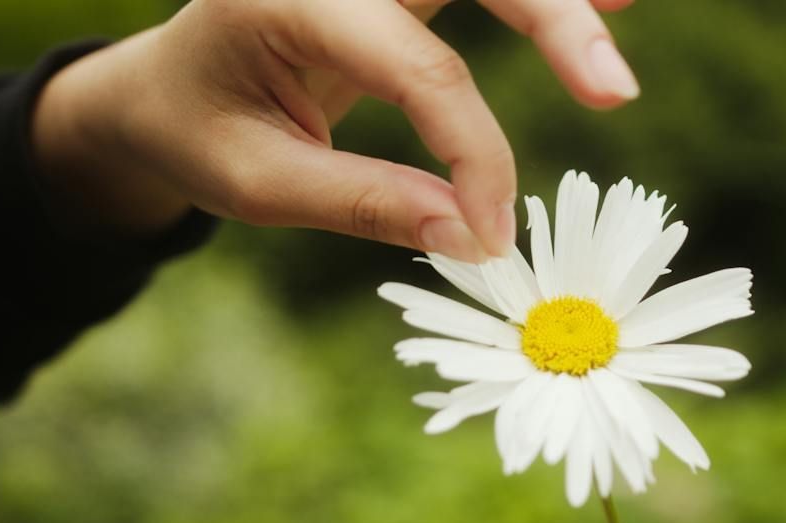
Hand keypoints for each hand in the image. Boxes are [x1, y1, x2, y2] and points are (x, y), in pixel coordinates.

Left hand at [32, 0, 638, 261]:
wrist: (156, 88)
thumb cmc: (194, 133)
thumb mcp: (259, 184)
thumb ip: (365, 202)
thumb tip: (474, 236)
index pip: (418, 68)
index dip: (474, 154)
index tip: (492, 234)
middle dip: (553, 19)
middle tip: (615, 92)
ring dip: (558, 3)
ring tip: (629, 5)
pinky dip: (541, 0)